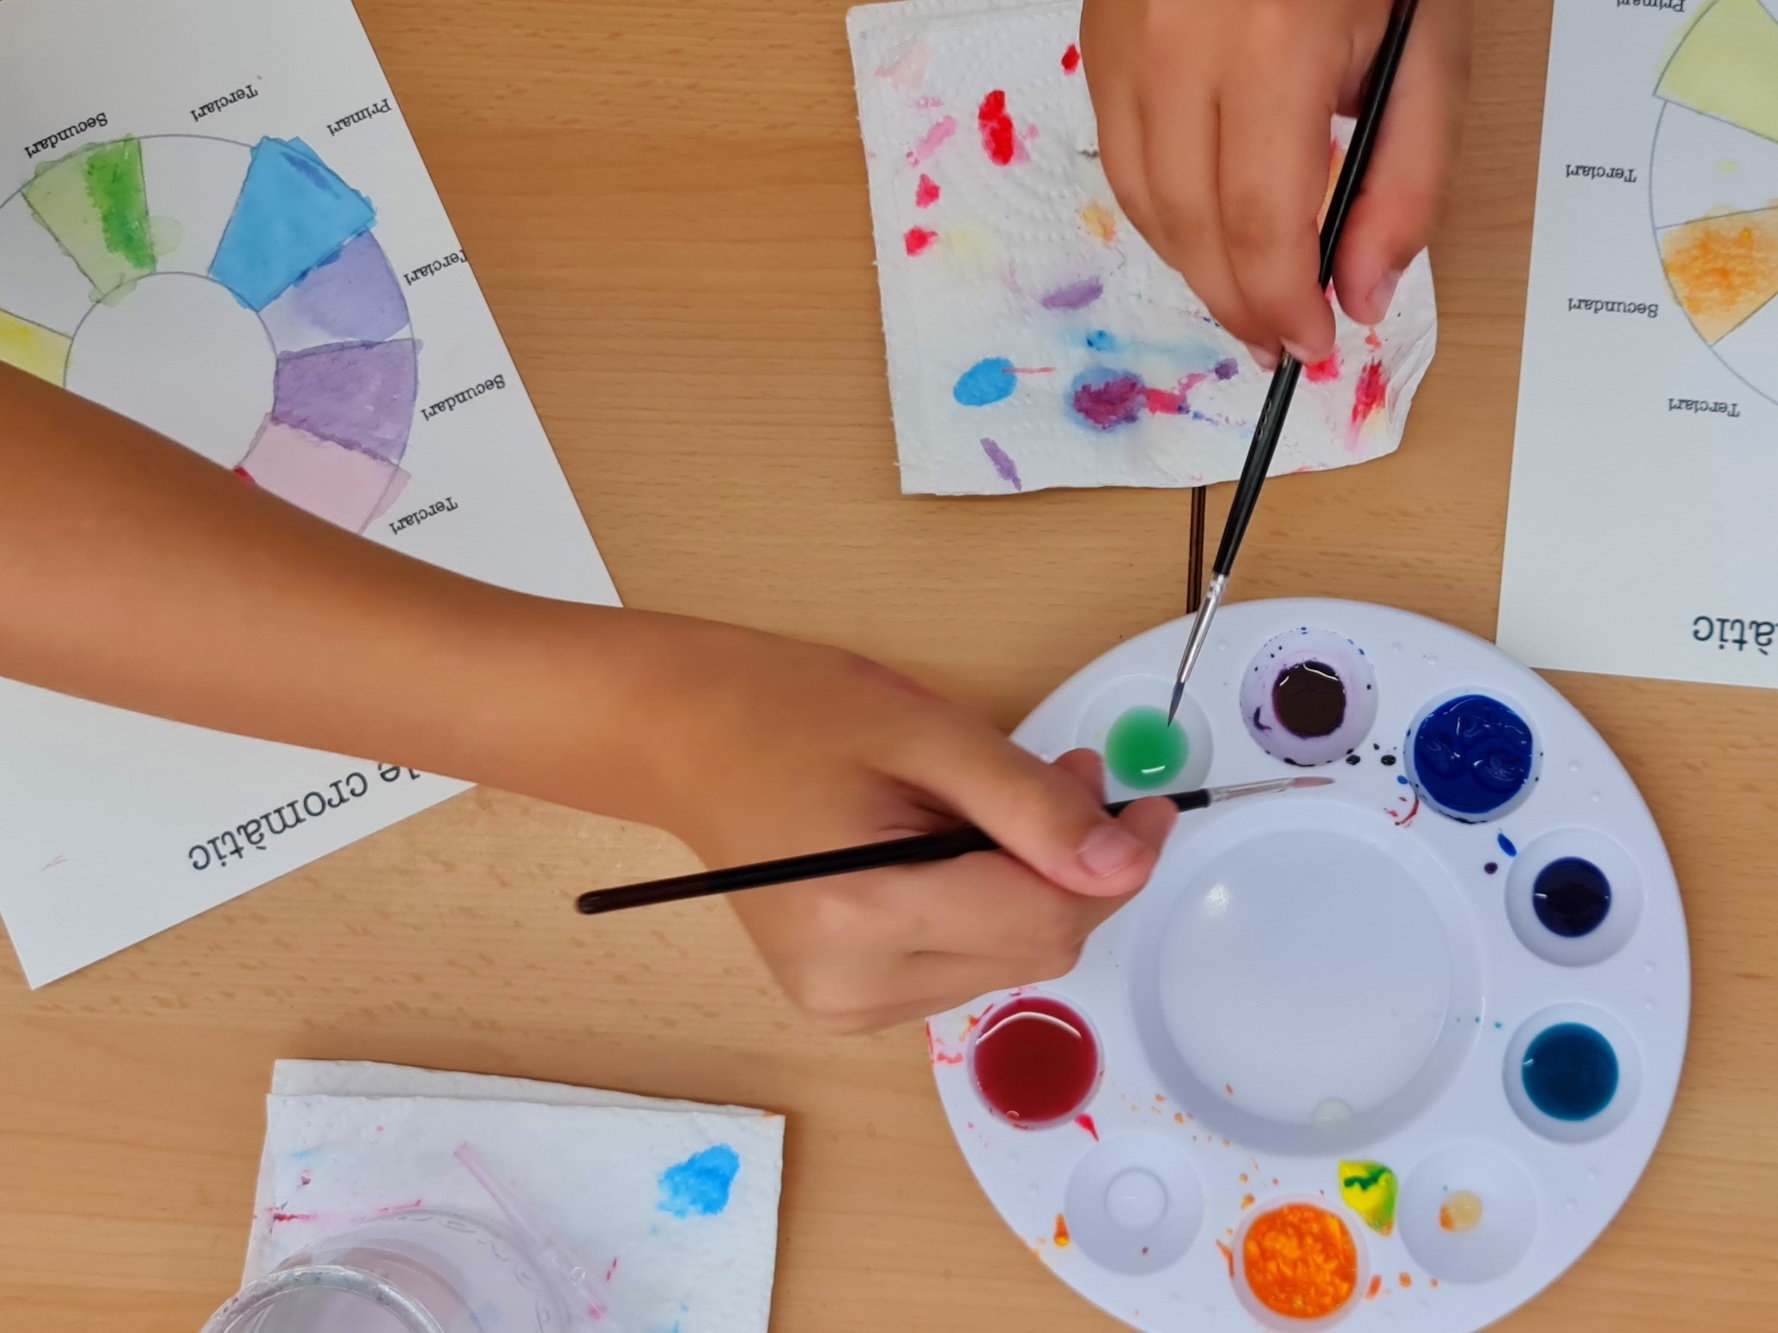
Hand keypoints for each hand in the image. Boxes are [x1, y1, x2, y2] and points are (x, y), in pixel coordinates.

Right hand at [606, 616, 1177, 1033]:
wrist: (687, 741)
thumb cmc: (790, 714)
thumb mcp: (926, 735)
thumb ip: (1030, 805)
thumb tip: (1127, 862)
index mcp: (861, 914)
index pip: (1044, 918)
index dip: (1112, 862)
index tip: (1145, 804)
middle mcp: (850, 985)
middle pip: (1037, 948)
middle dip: (1073, 868)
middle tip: (1069, 778)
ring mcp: (844, 1006)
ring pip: (1012, 962)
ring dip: (1033, 887)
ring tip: (990, 804)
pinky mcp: (847, 1005)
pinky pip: (969, 966)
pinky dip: (989, 909)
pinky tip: (955, 850)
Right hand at [1080, 0, 1471, 364]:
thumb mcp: (1427, 44)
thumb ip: (1408, 176)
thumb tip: (1366, 292)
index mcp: (1273, 40)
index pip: (1258, 219)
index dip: (1282, 302)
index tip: (1313, 343)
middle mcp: (1180, 44)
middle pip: (1191, 226)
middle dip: (1238, 304)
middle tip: (1280, 342)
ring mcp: (1124, 43)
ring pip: (1144, 204)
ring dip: (1197, 270)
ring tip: (1247, 299)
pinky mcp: (1098, 43)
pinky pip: (1121, 162)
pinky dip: (1165, 214)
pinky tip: (1208, 232)